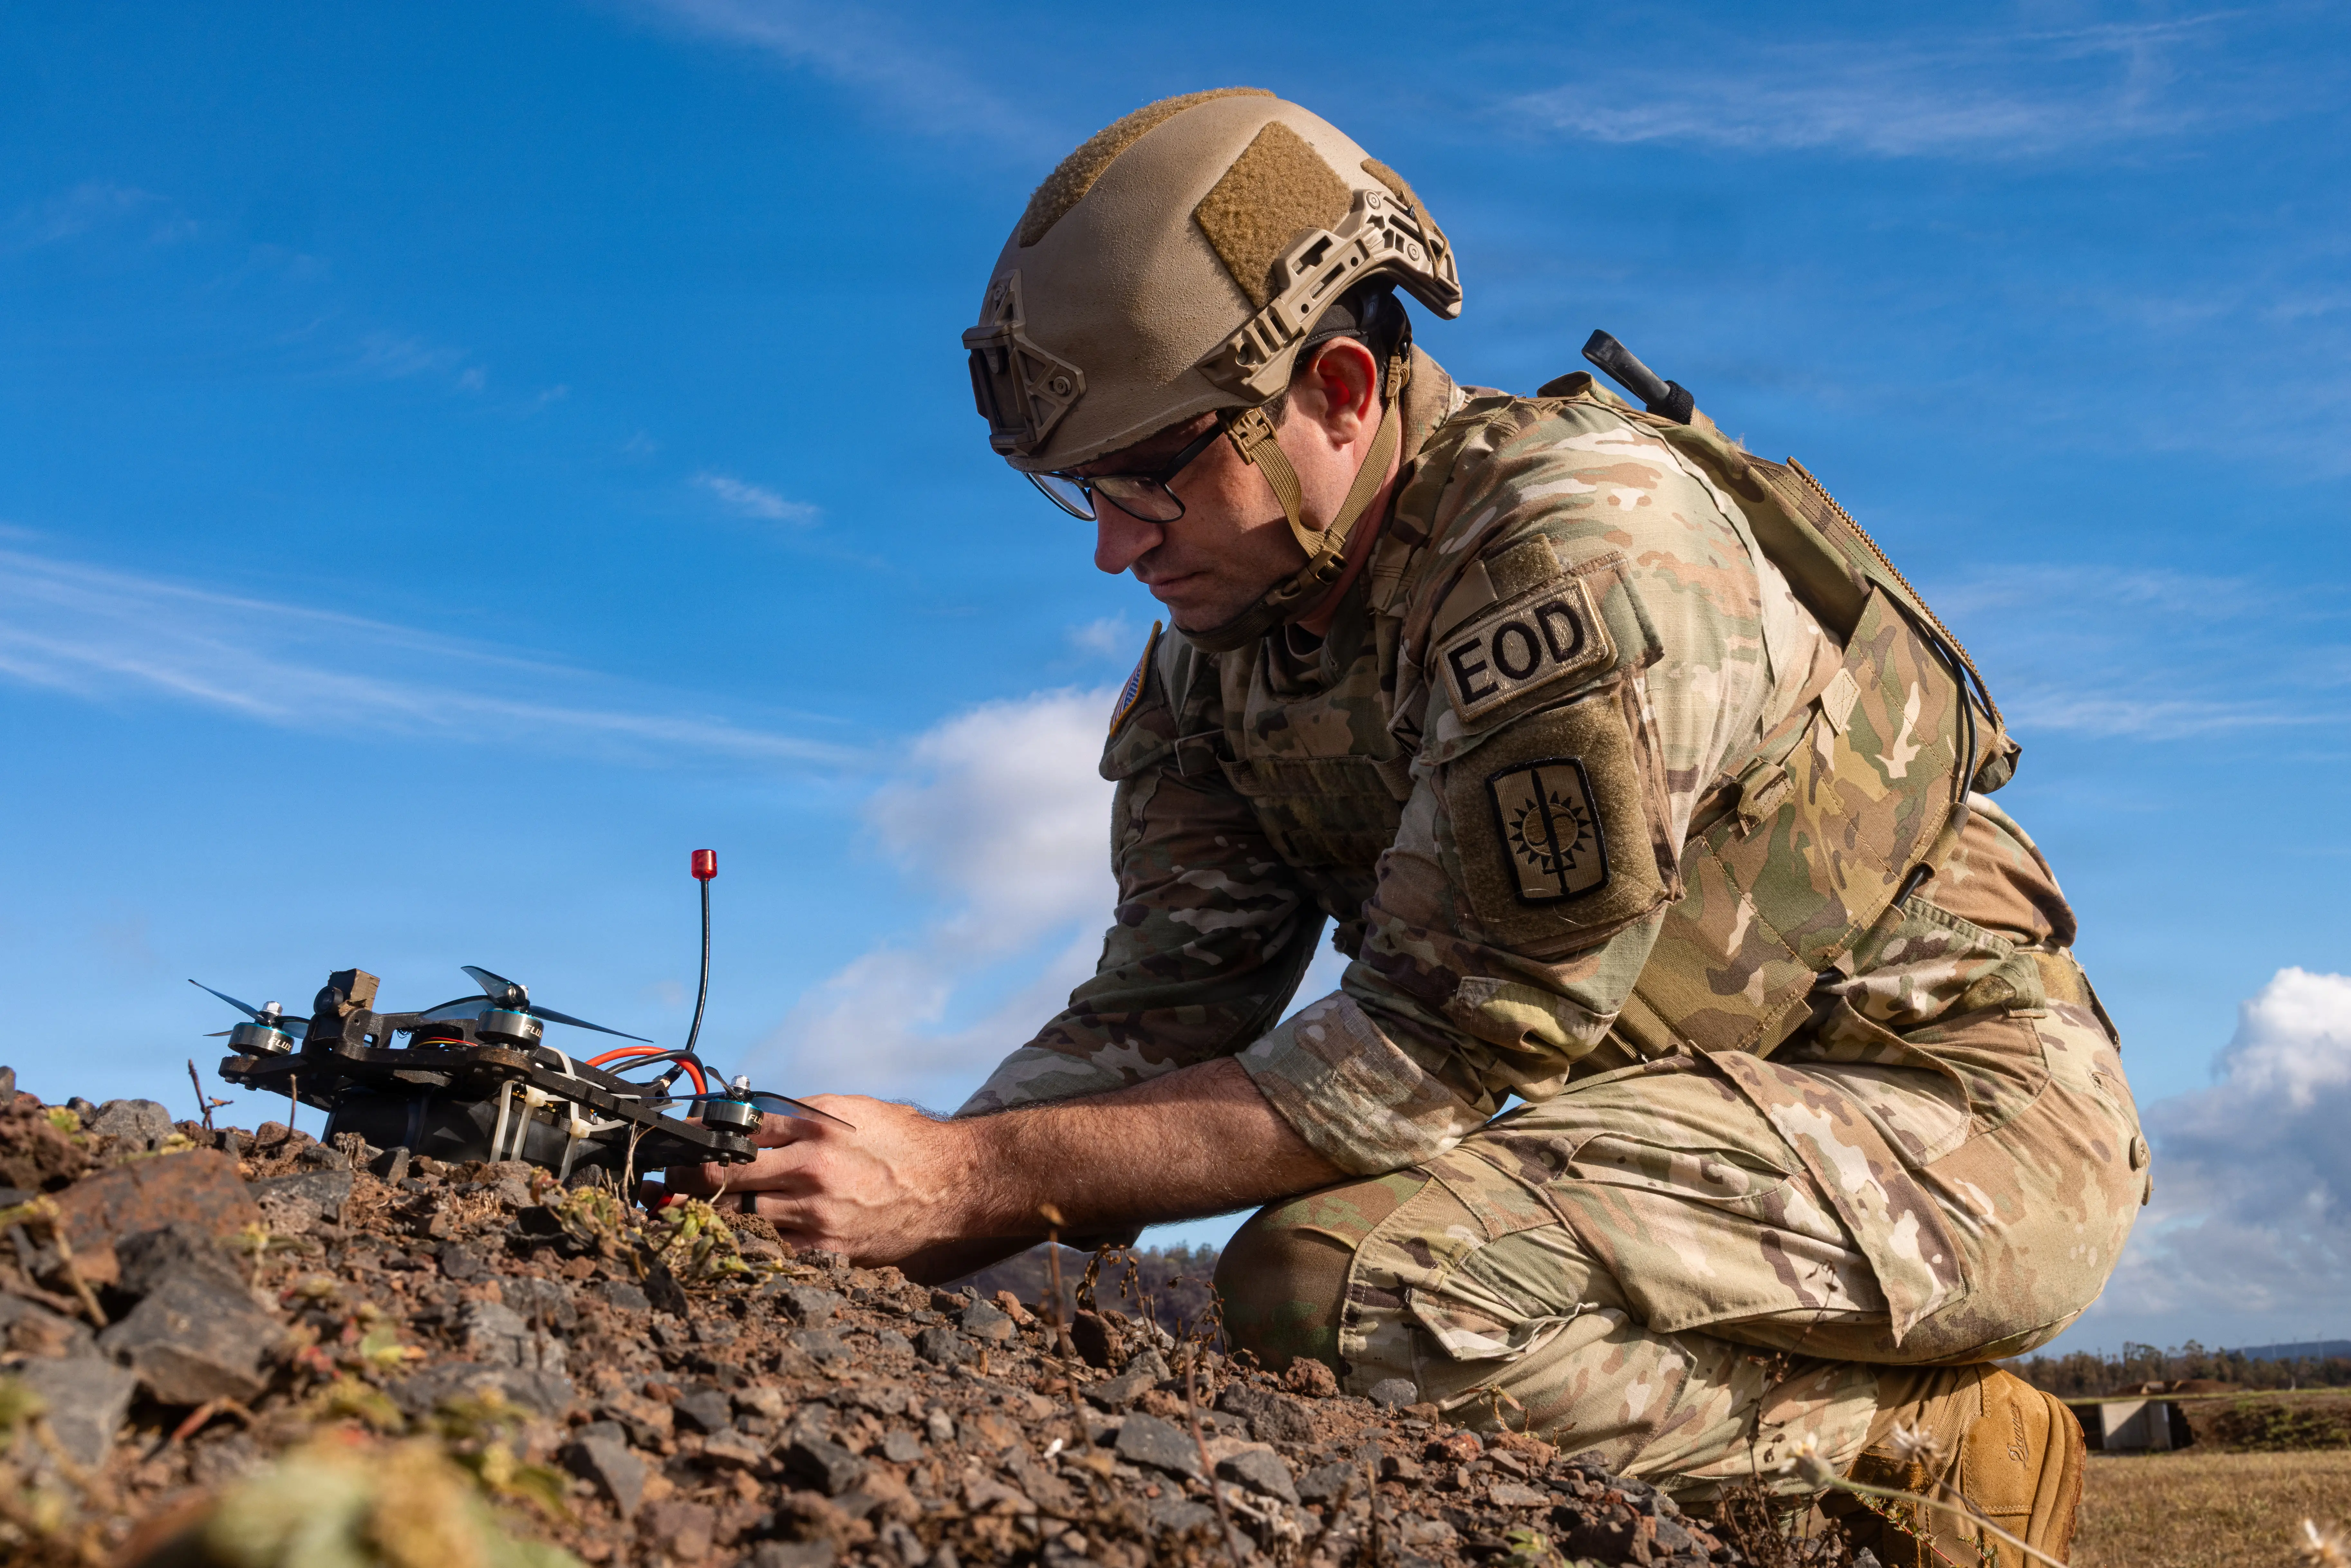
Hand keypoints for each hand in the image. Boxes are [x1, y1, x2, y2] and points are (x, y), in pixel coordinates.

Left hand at [656, 1095, 982, 1265]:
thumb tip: (749, 1116)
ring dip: (709, 1214)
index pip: (738, 1128)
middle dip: (688, 1175)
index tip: (677, 1139)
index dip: (700, 1133)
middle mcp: (811, 1169)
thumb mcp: (853, 1109)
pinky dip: (747, 1244)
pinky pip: (771, 1250)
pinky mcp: (827, 1250)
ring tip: (683, 1211)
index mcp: (816, 1127)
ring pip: (740, 1215)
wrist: (953, 1186)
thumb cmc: (902, 1142)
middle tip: (664, 1178)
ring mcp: (817, 1214)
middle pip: (727, 1173)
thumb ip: (800, 1113)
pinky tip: (729, 1241)